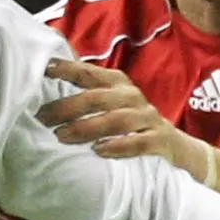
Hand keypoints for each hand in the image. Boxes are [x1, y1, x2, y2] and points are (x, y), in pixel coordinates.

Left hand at [39, 58, 199, 169]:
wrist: (176, 146)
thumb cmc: (133, 123)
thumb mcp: (114, 104)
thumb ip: (89, 96)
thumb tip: (50, 90)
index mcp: (119, 85)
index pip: (90, 74)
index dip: (69, 69)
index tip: (46, 69)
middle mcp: (132, 97)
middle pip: (98, 98)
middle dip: (68, 107)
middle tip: (43, 117)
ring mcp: (147, 118)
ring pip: (115, 120)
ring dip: (86, 128)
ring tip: (62, 136)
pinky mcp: (159, 140)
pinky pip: (138, 143)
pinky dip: (118, 146)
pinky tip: (98, 151)